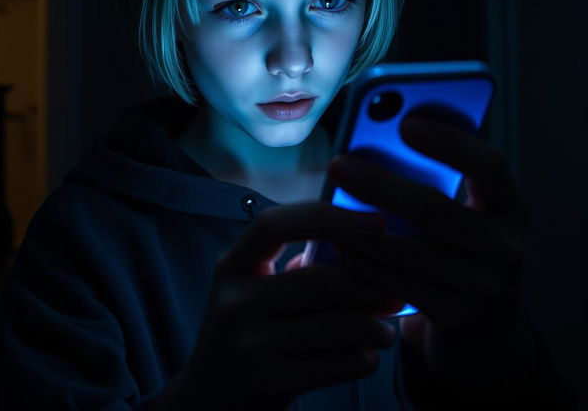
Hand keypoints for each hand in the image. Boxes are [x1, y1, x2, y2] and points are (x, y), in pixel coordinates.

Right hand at [175, 202, 401, 410]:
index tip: (376, 221)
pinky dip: (361, 359)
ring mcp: (248, 344)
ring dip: (372, 326)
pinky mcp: (267, 383)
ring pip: (333, 325)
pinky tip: (368, 357)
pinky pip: (334, 365)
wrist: (211, 397)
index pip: (275, 223)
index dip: (327, 216)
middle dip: (368, 285)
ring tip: (387, 330)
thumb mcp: (255, 288)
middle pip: (317, 281)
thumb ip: (297, 266)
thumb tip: (364, 247)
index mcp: (232, 265)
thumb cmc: (246, 330)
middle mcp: (234, 301)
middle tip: (398, 291)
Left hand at [324, 114, 536, 392]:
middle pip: (437, 209)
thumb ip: (438, 180)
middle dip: (381, 185)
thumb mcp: (468, 213)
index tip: (405, 123)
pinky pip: (399, 286)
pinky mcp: (456, 317)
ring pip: (411, 253)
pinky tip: (339, 248)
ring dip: (361, 230)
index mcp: (510, 204)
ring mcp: (485, 285)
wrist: (487, 329)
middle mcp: (506, 244)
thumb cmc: (462, 248)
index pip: (489, 165)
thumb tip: (379, 135)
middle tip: (338, 165)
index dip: (449, 143)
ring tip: (326, 210)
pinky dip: (365, 265)